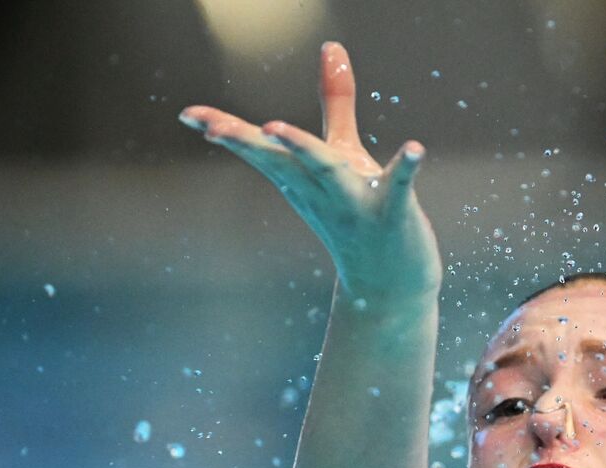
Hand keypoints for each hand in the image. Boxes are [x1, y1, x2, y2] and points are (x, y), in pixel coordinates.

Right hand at [180, 42, 441, 303]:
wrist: (390, 284)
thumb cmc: (360, 212)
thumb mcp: (342, 153)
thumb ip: (335, 101)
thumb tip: (331, 45)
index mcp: (303, 178)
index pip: (260, 152)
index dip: (226, 132)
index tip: (189, 115)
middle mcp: (322, 192)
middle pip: (281, 162)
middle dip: (248, 143)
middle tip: (213, 128)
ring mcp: (357, 204)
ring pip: (328, 173)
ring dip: (303, 150)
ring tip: (275, 128)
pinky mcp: (395, 213)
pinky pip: (399, 188)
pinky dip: (406, 168)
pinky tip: (416, 148)